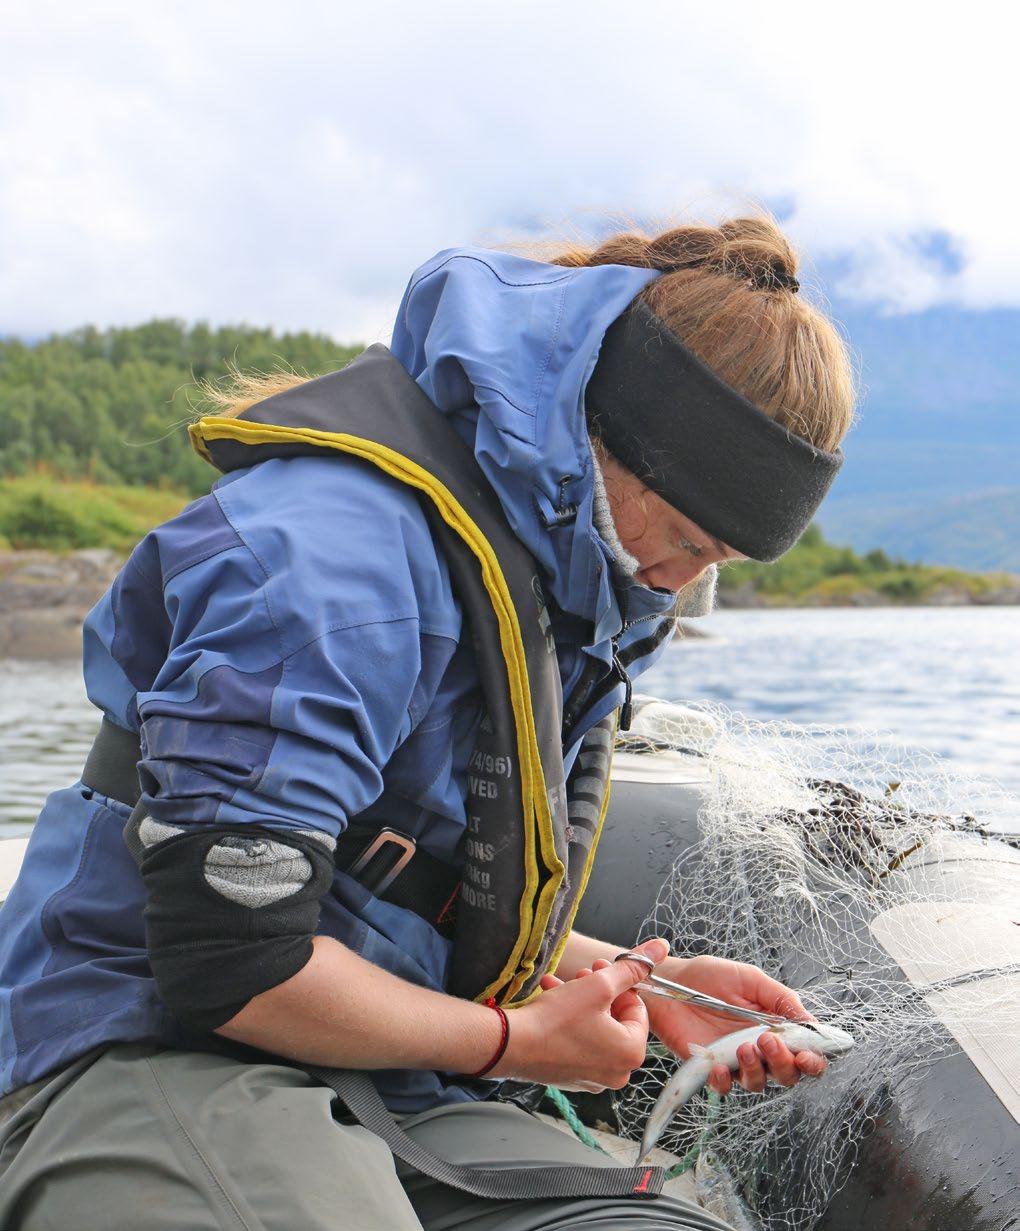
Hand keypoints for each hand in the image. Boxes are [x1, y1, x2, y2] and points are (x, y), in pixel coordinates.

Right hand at [490, 937, 669, 1090]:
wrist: (512, 1045)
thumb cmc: (557, 1019)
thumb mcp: (598, 985)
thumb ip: (631, 968)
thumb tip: (660, 947)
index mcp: (631, 1053)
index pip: (637, 1008)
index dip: (619, 984)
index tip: (600, 970)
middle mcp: (617, 1072)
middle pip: (616, 1019)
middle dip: (598, 991)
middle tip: (580, 975)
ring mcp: (593, 1078)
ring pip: (595, 1029)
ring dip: (580, 1002)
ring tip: (559, 984)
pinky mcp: (572, 1077)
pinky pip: (580, 1044)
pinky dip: (570, 1022)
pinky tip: (550, 1001)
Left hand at [645, 955, 827, 1095]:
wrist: (671, 981)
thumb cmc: (709, 977)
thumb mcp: (750, 979)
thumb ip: (781, 998)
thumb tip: (811, 1022)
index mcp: (775, 1025)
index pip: (805, 1052)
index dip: (812, 1060)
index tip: (806, 1055)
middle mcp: (759, 1047)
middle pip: (787, 1074)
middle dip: (784, 1063)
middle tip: (768, 1041)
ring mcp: (736, 1060)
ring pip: (759, 1083)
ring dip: (756, 1070)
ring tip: (743, 1047)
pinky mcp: (711, 1068)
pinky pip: (724, 1088)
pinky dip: (725, 1082)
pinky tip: (720, 1066)